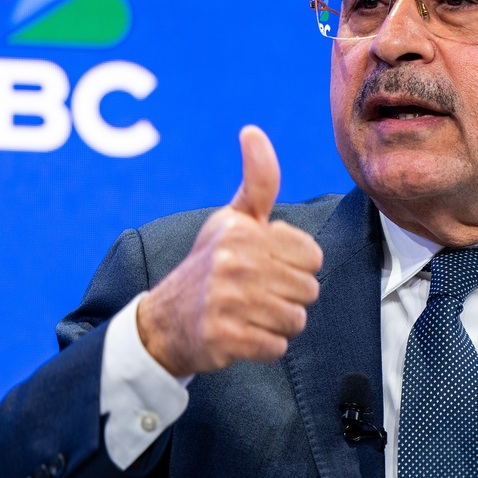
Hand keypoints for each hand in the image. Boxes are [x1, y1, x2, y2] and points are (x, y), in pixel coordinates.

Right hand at [137, 126, 323, 376]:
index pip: (313, 256)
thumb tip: (252, 130)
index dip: (296, 265)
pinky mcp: (224, 338)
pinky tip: (242, 334)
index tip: (267, 266)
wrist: (164, 322)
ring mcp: (227, 301)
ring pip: (296, 320)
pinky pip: (277, 347)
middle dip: (288, 297)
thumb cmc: (209, 266)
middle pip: (308, 290)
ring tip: (249, 314)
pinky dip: (264, 346)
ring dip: (278, 323)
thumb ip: (257, 180)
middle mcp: (233, 262)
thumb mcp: (232, 219)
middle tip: (255, 295)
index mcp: (242, 231)